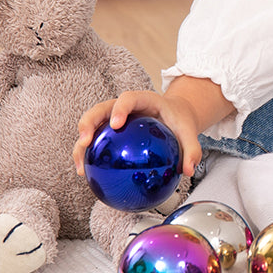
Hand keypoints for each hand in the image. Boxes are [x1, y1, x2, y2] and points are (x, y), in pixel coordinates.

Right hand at [72, 77, 234, 178]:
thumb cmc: (179, 122)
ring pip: (92, 125)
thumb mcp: (188, 132)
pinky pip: (96, 141)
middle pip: (101, 109)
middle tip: (85, 141)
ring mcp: (113, 118)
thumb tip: (189, 170)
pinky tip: (85, 174)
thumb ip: (192, 149)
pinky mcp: (109, 131)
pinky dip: (87, 155)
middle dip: (89, 122)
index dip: (119, 108)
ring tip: (80, 166)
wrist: (175, 117)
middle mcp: (124, 106)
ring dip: (81, 143)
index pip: (128, 98)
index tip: (115, 124)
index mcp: (143, 99)